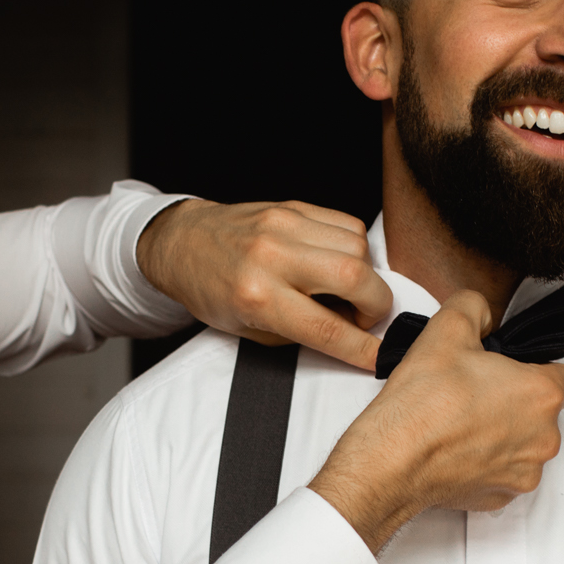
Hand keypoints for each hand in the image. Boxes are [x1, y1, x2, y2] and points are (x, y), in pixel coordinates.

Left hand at [136, 199, 393, 371]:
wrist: (183, 243)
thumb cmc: (211, 291)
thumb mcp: (249, 331)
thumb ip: (302, 334)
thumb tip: (350, 331)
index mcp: (256, 297)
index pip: (326, 328)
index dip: (363, 347)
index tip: (380, 357)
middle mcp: (272, 256)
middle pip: (355, 278)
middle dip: (376, 306)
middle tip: (364, 318)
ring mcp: (284, 225)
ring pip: (358, 246)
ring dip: (366, 275)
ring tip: (348, 290)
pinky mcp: (294, 207)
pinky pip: (347, 223)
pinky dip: (355, 248)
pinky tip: (338, 262)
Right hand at [309, 291, 563, 551]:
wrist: (392, 460)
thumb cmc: (424, 401)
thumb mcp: (447, 327)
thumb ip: (475, 306)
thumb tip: (483, 314)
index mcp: (542, 394)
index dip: (535, 369)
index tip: (507, 371)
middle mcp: (545, 438)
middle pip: (544, 413)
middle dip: (517, 403)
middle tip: (476, 393)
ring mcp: (524, 472)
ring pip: (525, 445)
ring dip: (504, 434)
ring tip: (463, 423)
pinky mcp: (502, 497)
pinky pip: (504, 473)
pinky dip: (487, 462)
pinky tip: (457, 450)